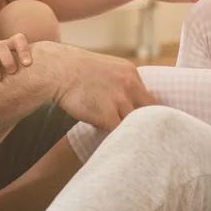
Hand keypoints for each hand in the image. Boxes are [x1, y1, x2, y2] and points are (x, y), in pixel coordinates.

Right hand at [0, 34, 33, 81]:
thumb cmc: (5, 67)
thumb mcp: (17, 64)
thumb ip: (28, 68)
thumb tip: (47, 83)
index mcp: (9, 45)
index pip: (18, 39)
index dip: (23, 49)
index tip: (27, 64)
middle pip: (1, 46)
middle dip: (8, 59)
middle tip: (12, 72)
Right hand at [43, 42, 157, 130]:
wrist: (57, 69)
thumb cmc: (75, 71)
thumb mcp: (107, 69)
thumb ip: (121, 84)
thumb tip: (129, 104)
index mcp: (131, 73)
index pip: (152, 99)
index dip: (152, 114)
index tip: (153, 125)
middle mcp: (130, 85)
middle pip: (150, 113)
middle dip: (147, 125)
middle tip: (148, 139)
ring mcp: (120, 100)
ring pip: (134, 124)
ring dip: (128, 132)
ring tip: (126, 140)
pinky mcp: (108, 115)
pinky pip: (118, 133)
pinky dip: (115, 138)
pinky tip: (110, 140)